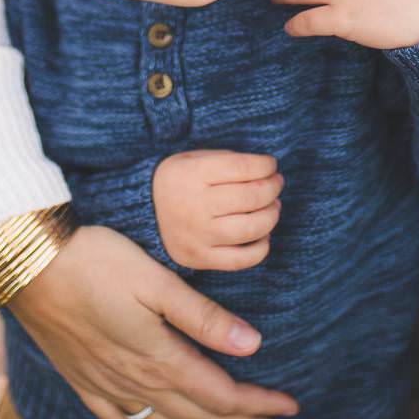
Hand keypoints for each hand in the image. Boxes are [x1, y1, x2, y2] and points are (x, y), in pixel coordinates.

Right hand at [8, 225, 299, 418]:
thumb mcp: (156, 281)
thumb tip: (254, 345)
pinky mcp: (82, 381)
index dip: (258, 406)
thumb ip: (203, 317)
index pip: (221, 396)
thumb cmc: (95, 260)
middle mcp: (134, 382)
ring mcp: (105, 386)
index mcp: (158, 357)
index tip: (289, 408)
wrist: (26, 263)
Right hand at [152, 150, 284, 270]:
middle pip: (252, 197)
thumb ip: (228, 161)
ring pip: (251, 228)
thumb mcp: (194, 159)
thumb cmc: (178, 181)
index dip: (266, 165)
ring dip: (272, 216)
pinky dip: (261, 247)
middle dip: (273, 188)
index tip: (271, 165)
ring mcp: (197, 235)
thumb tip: (266, 171)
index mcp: (192, 173)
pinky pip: (242, 259)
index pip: (243, 167)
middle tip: (275, 184)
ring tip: (273, 207)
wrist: (142, 212)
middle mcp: (194, 205)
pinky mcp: (199, 258)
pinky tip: (262, 235)